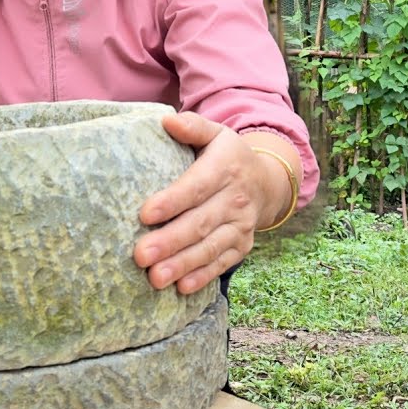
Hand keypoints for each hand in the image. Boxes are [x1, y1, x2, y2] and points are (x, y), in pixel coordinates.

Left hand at [134, 112, 278, 294]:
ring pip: (211, 247)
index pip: (197, 186)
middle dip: (171, 241)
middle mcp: (237, 199)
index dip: (172, 201)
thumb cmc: (228, 157)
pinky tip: (181, 287)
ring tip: (155, 278)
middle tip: (141, 255)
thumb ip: (192, 127)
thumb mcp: (216, 134)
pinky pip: (222, 263)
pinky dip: (203, 276)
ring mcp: (242, 225)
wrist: (267, 181)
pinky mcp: (243, 246)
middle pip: (201, 222)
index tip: (145, 214)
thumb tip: (167, 121)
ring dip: (183, 264)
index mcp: (226, 168)